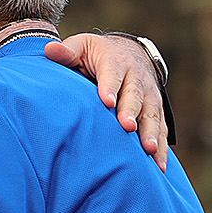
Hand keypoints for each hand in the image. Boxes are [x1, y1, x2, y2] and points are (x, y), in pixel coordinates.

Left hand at [45, 34, 169, 170]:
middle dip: (131, 111)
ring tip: (149, 150)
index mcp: (115, 62)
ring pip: (152, 114)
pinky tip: (160, 166)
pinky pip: (161, 129)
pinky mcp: (156, 110)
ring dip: (151, 132)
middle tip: (127, 126)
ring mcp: (149, 95)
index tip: (106, 101)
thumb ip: (67, 52)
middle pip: (135, 95)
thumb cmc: (96, 55)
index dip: (109, 87)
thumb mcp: (81, 46)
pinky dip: (162, 147)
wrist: (128, 53)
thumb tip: (49, 50)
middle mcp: (136, 78)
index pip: (112, 74)